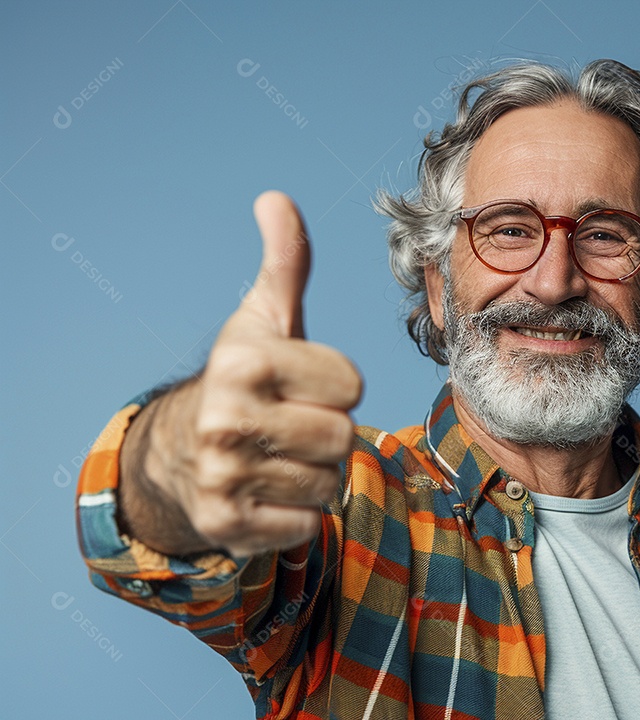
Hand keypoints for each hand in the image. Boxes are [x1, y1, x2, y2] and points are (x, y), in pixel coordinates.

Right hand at [138, 191, 361, 556]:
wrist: (180, 449)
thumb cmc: (246, 377)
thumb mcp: (265, 316)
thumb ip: (285, 262)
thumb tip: (276, 199)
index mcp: (243, 361)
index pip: (352, 386)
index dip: (337, 386)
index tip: (304, 384)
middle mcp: (225, 418)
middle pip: (343, 438)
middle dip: (329, 433)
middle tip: (293, 424)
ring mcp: (222, 475)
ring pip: (328, 484)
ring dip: (315, 474)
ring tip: (279, 456)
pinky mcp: (225, 525)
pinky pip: (306, 525)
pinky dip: (297, 513)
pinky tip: (267, 491)